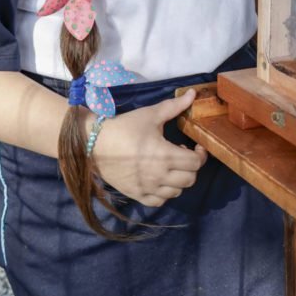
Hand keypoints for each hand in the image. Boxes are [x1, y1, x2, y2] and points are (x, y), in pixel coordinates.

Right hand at [90, 89, 207, 207]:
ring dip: (179, 180)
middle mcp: (159, 175)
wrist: (95, 144)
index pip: (196, 163)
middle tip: (182, 155)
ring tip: (170, 166)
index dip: (200, 154)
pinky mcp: (136, 195)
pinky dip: (164, 193)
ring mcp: (147, 188)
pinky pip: (159, 201)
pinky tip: (159, 180)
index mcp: (165, 155)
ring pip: (177, 192)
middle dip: (191, 167)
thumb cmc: (125, 127)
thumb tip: (193, 93)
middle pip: (190, 179)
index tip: (195, 146)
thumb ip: (175, 106)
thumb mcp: (151, 114)